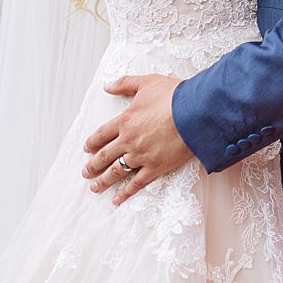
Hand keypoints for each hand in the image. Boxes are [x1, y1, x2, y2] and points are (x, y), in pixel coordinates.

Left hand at [82, 73, 193, 205]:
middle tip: (86, 172)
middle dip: (93, 165)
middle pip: (104, 156)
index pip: (101, 135)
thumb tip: (107, 86)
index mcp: (124, 121)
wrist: (196, 112)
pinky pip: (136, 183)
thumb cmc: (174, 96)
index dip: (92, 143)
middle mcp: (128, 141)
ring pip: (116, 171)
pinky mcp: (156, 167)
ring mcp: (141, 156)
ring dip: (103, 181)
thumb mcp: (147, 82)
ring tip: (95, 187)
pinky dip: (125, 193)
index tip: (87, 149)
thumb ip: (125, 83)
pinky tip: (117, 200)